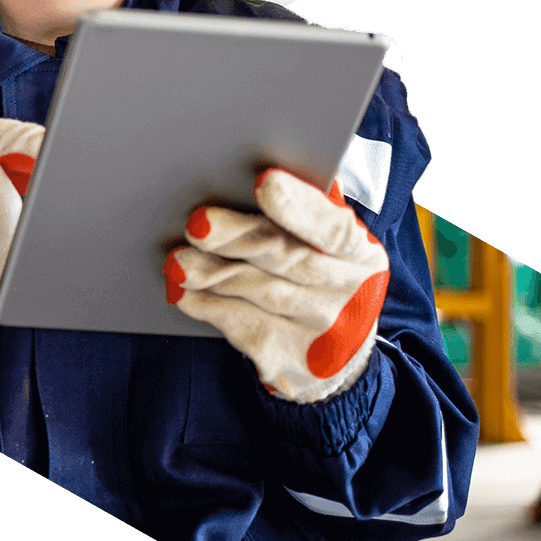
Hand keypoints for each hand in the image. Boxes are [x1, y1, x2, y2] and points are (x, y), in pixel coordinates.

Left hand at [163, 168, 389, 403]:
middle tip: (198, 224)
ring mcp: (322, 335)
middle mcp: (349, 294)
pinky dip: (209, 307)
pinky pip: (244, 328)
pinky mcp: (291, 363)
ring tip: (178, 260)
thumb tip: (270, 177)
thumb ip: (312, 213)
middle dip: (237, 238)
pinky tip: (185, 292)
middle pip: (286, 259)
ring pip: (258, 293)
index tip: (264, 183)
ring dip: (212, 274)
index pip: (332, 227)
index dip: (298, 207)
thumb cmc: (325, 279)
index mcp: (362, 254)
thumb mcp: (336, 250)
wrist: (342, 358)